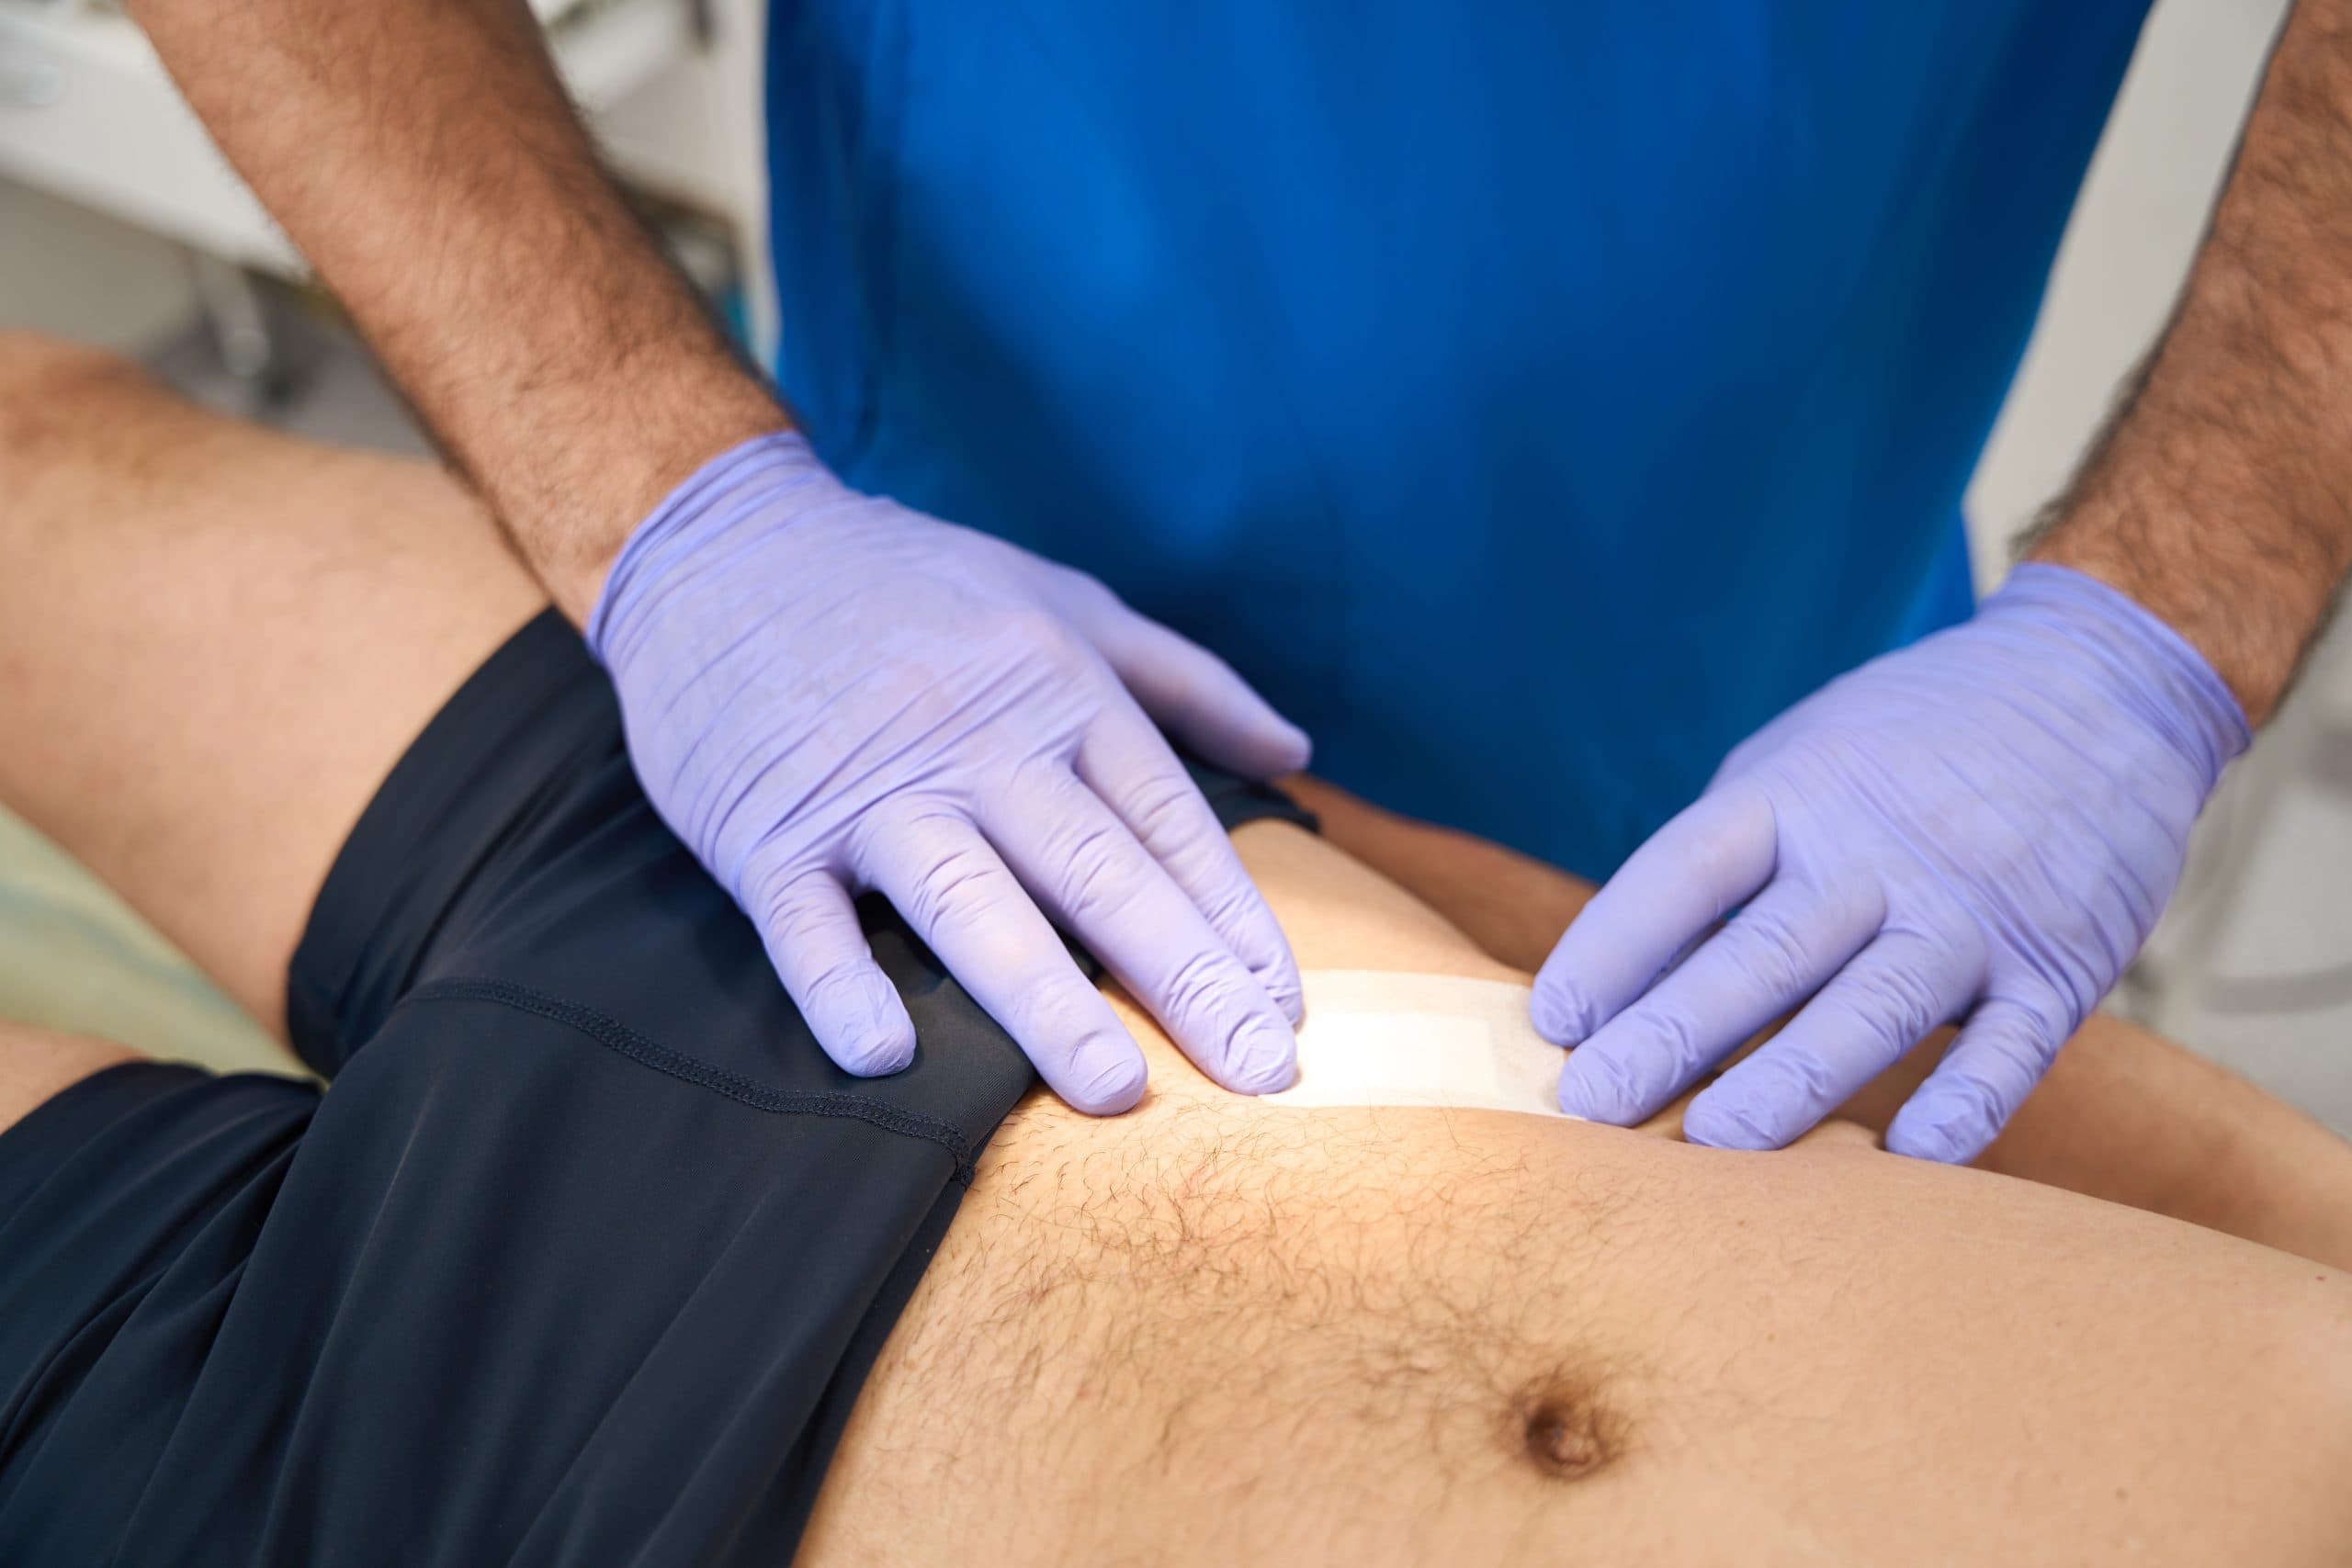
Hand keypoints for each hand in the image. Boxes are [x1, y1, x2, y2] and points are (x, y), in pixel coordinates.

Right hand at [588, 433, 1310, 1111]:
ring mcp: (869, 791)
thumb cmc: (913, 583)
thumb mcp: (1063, 600)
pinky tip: (886, 1054)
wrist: (724, 544)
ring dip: (1044, 999)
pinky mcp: (767, 831)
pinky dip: (839, 984)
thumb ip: (1185, 679)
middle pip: (1095, 870)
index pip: (1163, 817)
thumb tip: (1297, 748)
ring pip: (969, 901)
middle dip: (1183, 975)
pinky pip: (805, 921)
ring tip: (1115, 1091)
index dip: (1231, 912)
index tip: (1287, 1002)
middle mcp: (976, 743)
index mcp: (1056, 690)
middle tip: (1259, 1073)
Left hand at [1531, 564, 2248, 1160]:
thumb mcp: (1805, 754)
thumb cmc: (1911, 739)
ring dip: (1790, 1083)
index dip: (1614, 944)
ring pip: (1873, 1008)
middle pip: (1764, 952)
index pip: (1688, 869)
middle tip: (1592, 1106)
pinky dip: (1961, 1108)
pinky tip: (1905, 1160)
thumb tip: (1627, 972)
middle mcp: (1881, 850)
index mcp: (1800, 790)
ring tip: (1710, 1144)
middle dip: (1671, 1034)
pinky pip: (2010, 1051)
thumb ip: (1729, 853)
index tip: (1553, 1018)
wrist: (2101, 681)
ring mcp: (1974, 909)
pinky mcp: (2060, 963)